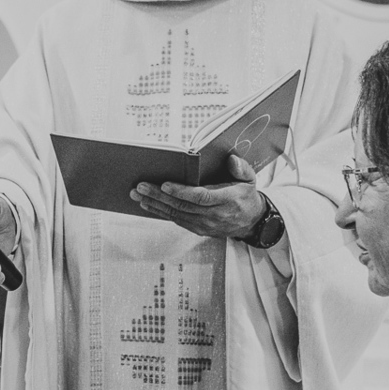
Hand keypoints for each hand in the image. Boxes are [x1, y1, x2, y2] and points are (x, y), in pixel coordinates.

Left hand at [130, 154, 265, 237]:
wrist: (251, 222)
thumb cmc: (246, 196)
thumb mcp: (250, 179)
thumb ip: (241, 169)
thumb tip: (231, 159)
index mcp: (227, 201)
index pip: (201, 197)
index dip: (182, 191)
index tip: (165, 184)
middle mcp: (214, 215)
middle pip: (182, 206)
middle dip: (159, 196)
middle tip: (141, 187)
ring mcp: (205, 224)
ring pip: (176, 214)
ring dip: (154, 204)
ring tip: (137, 194)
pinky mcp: (198, 229)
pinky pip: (176, 220)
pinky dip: (160, 212)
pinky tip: (147, 204)